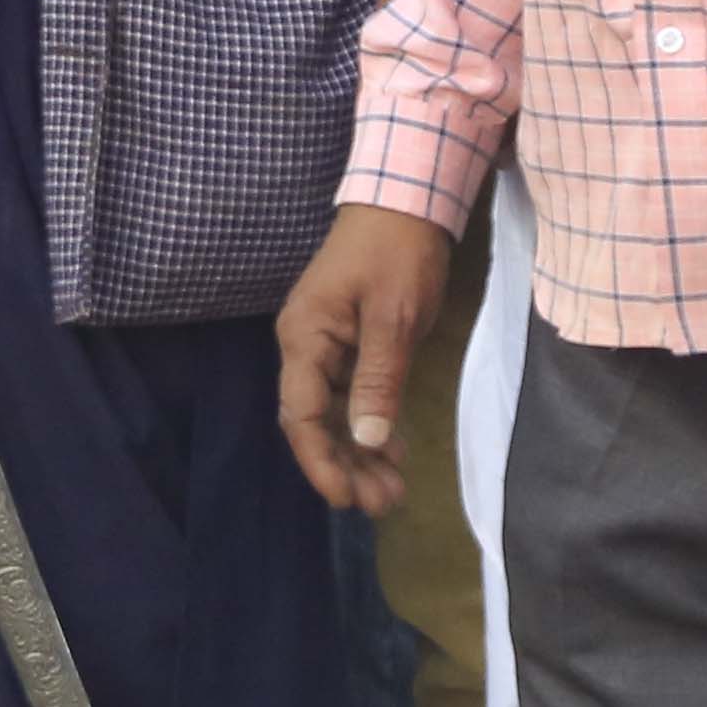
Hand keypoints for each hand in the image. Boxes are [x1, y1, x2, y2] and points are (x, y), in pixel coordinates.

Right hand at [274, 200, 456, 513]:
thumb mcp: (392, 317)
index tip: (346, 499)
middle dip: (343, 465)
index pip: (300, 413)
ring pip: (334, 413)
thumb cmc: (396, 254)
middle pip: (313, 420)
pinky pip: (352, 396)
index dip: (319, 460)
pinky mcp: (351, 343)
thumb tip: (366, 439)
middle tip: (381, 504)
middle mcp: (307, 346)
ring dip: (358, 453)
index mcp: (305, 337)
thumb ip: (378, 380)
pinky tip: (391, 452)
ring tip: (390, 491)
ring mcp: (328, 345)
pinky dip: (370, 426)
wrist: (406, 201)